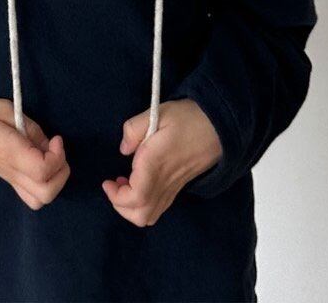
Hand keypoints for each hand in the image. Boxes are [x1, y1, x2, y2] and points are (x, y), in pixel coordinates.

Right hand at [0, 95, 69, 209]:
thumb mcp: (3, 108)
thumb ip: (29, 126)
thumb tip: (48, 144)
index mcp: (9, 152)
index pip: (42, 171)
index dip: (58, 156)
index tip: (55, 138)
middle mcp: (10, 172)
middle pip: (46, 194)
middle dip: (61, 172)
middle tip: (55, 148)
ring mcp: (8, 179)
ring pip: (39, 200)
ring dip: (53, 180)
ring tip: (48, 155)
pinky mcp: (6, 179)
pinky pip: (30, 195)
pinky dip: (42, 184)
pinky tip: (38, 161)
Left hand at [102, 99, 222, 225]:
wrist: (220, 125)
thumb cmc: (188, 117)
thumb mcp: (157, 112)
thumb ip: (133, 129)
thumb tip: (123, 149)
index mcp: (156, 164)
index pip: (135, 197)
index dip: (116, 197)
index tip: (107, 182)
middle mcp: (165, 181)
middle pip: (142, 215)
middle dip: (121, 207)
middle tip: (114, 186)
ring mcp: (174, 187)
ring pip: (151, 215)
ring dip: (133, 208)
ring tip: (125, 185)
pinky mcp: (180, 187)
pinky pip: (160, 207)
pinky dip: (145, 204)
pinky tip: (141, 183)